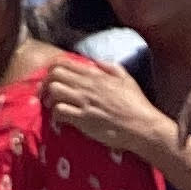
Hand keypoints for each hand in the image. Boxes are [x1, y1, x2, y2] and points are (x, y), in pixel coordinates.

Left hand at [41, 56, 169, 164]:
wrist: (143, 127)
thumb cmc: (137, 104)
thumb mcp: (126, 79)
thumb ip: (110, 67)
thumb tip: (96, 62)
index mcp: (96, 74)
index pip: (64, 62)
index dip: (53, 68)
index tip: (52, 77)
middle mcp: (87, 85)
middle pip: (54, 74)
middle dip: (47, 82)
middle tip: (48, 93)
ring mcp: (84, 102)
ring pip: (54, 90)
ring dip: (50, 98)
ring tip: (53, 106)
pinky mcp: (83, 120)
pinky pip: (60, 111)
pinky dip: (56, 114)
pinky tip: (61, 119)